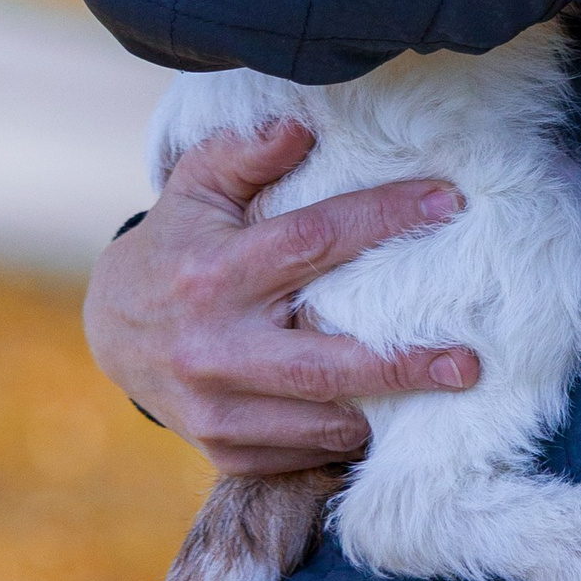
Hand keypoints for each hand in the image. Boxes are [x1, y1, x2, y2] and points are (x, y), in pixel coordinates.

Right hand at [83, 114, 480, 475]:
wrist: (111, 329)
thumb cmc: (176, 241)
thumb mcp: (197, 185)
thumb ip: (246, 152)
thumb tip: (301, 127)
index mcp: (216, 272)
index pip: (314, 240)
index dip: (384, 218)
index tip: (448, 202)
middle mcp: (215, 346)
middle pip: (326, 362)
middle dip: (404, 365)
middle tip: (469, 362)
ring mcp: (216, 407)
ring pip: (318, 420)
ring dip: (381, 408)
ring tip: (437, 387)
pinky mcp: (221, 450)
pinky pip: (297, 453)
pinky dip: (340, 438)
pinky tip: (376, 416)